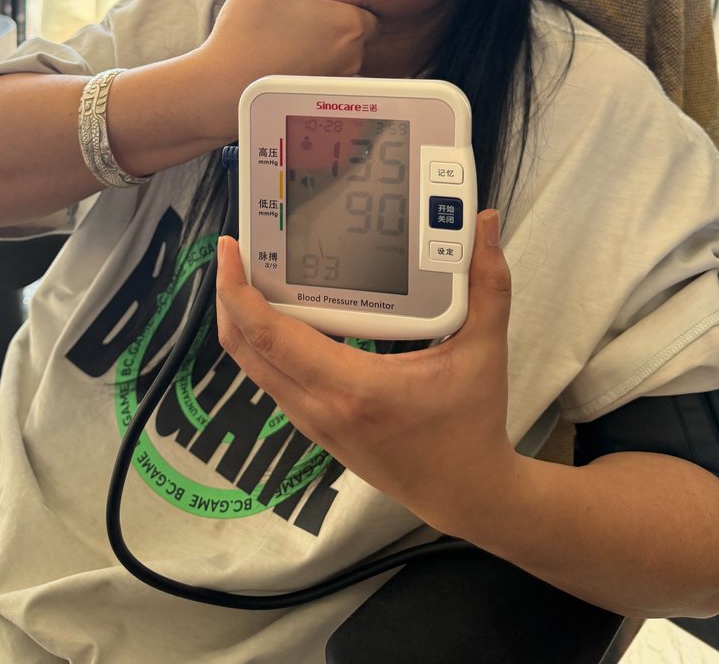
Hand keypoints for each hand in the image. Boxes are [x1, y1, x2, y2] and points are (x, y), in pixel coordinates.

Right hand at [201, 0, 377, 99]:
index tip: (312, 1)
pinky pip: (327, 76)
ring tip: (285, 39)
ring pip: (342, 55)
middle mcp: (353, 57)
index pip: (366, 8)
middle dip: (332, 22)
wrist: (221, 88)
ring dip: (323, 46)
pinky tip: (282, 60)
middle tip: (294, 18)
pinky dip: (312, 67)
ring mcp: (336, 82)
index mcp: (350, 24)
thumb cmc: (248, 30)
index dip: (341, 2)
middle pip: (355, 32)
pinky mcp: (318, 100)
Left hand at [215, 210, 518, 537]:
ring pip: (253, 367)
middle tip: (236, 251)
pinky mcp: (316, 427)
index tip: (229, 251)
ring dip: (243, 321)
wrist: (466, 494)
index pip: (272, 335)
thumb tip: (486, 226)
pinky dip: (264, 345)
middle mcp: (321, 407)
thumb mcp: (484, 350)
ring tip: (253, 275)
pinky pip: (272, 380)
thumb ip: (489, 285)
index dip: (239, 292)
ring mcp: (314, 422)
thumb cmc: (472, 425)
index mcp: (353, 387)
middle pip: (245, 349)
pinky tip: (281, 316)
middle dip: (229, 297)